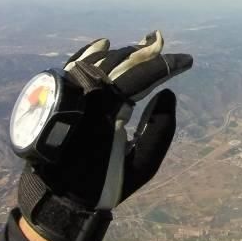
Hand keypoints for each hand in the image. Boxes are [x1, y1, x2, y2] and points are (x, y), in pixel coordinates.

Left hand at [17, 31, 192, 240]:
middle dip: (144, 51)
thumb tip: (167, 91)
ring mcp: (66, 95)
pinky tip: (103, 44)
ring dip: (123, 53)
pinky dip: (90, 53)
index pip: (142, 76)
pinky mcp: (54, 98)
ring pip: (99, 62)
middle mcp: (84, 97)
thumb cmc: (102, 184)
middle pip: (120, 63)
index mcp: (107, 112)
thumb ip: (161, 128)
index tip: (187, 61)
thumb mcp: (142, 165)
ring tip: (143, 46)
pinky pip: (73, 65)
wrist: (55, 199)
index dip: (166, 66)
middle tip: (162, 41)